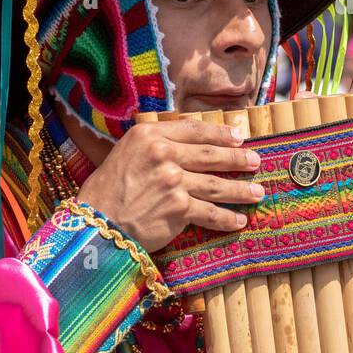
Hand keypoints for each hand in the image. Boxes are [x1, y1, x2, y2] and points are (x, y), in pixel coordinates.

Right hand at [75, 119, 262, 251]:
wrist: (96, 222)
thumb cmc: (106, 190)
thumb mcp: (125, 153)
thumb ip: (153, 146)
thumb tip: (184, 147)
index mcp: (149, 136)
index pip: (194, 130)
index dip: (220, 133)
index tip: (238, 136)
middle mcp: (163, 155)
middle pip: (211, 155)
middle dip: (238, 159)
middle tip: (255, 161)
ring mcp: (173, 182)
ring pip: (216, 184)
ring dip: (241, 190)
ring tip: (257, 193)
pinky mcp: (178, 209)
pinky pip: (210, 213)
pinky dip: (227, 219)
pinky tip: (239, 220)